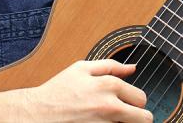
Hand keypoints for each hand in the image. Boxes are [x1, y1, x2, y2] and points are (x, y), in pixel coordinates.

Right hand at [27, 59, 151, 121]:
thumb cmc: (58, 90)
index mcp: (107, 85)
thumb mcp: (82, 68)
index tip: (128, 103)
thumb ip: (111, 65)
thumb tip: (133, 67)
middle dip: (138, 117)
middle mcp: (109, 106)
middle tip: (126, 116)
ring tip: (112, 120)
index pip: (141, 98)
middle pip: (144, 118)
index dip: (136, 101)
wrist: (38, 114)